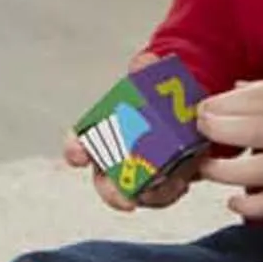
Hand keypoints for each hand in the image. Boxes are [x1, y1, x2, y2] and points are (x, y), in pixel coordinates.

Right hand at [62, 50, 200, 214]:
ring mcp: (138, 174)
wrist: (187, 105)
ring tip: (170, 184)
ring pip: (135, 194)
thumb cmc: (158, 92)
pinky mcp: (163, 182)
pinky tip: (184, 180)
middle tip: (127, 198)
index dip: (75, 150)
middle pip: (103, 182)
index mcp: (103, 131)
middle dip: (113, 193)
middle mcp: (115, 159)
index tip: (78, 156)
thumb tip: (144, 63)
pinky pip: (162, 195)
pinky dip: (171, 191)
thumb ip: (147, 69)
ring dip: (149, 195)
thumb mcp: (153, 76)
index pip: (78, 143)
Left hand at [195, 81, 262, 220]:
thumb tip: (231, 93)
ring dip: (222, 171)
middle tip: (199, 132)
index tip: (202, 109)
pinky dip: (249, 207)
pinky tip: (234, 200)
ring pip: (252, 172)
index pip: (248, 98)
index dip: (217, 104)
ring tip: (206, 167)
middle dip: (214, 130)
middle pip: (247, 130)